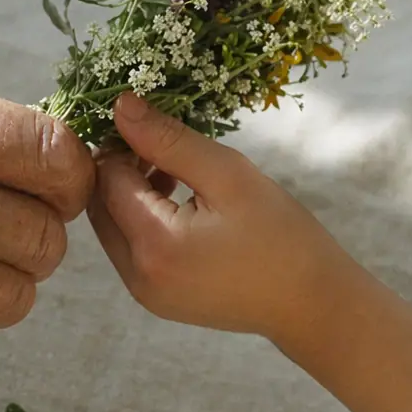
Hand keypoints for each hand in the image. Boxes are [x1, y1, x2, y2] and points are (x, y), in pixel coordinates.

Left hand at [87, 93, 360, 342]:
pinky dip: (142, 218)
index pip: (106, 179)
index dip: (120, 144)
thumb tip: (120, 106)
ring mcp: (144, 293)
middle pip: (98, 205)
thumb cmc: (282, 236)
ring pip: (111, 226)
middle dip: (118, 168)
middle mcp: (137, 276)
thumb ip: (169, 140)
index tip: (152, 124)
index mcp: (154, 245)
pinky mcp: (156, 298)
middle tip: (159, 143)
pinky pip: (130, 248)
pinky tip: (178, 199)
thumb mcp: (229, 175)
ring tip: (173, 167)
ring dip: (130, 192)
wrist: (313, 305)